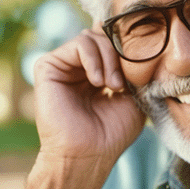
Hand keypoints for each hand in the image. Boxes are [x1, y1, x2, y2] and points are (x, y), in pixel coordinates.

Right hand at [15, 27, 145, 188]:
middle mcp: (79, 66)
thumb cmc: (113, 132)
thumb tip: (141, 42)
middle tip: (123, 84)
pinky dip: (94, 59)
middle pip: (104, 35)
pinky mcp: (48, 66)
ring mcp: (63, 66)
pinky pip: (79, 44)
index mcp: (98, 72)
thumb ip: (135, 68)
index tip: (140, 67)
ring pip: (93, 37)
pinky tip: (98, 82)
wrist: (89, 154)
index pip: (113, 42)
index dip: (128, 47)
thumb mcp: (135, 95)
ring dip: (110, 59)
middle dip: (120, 54)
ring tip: (113, 85)